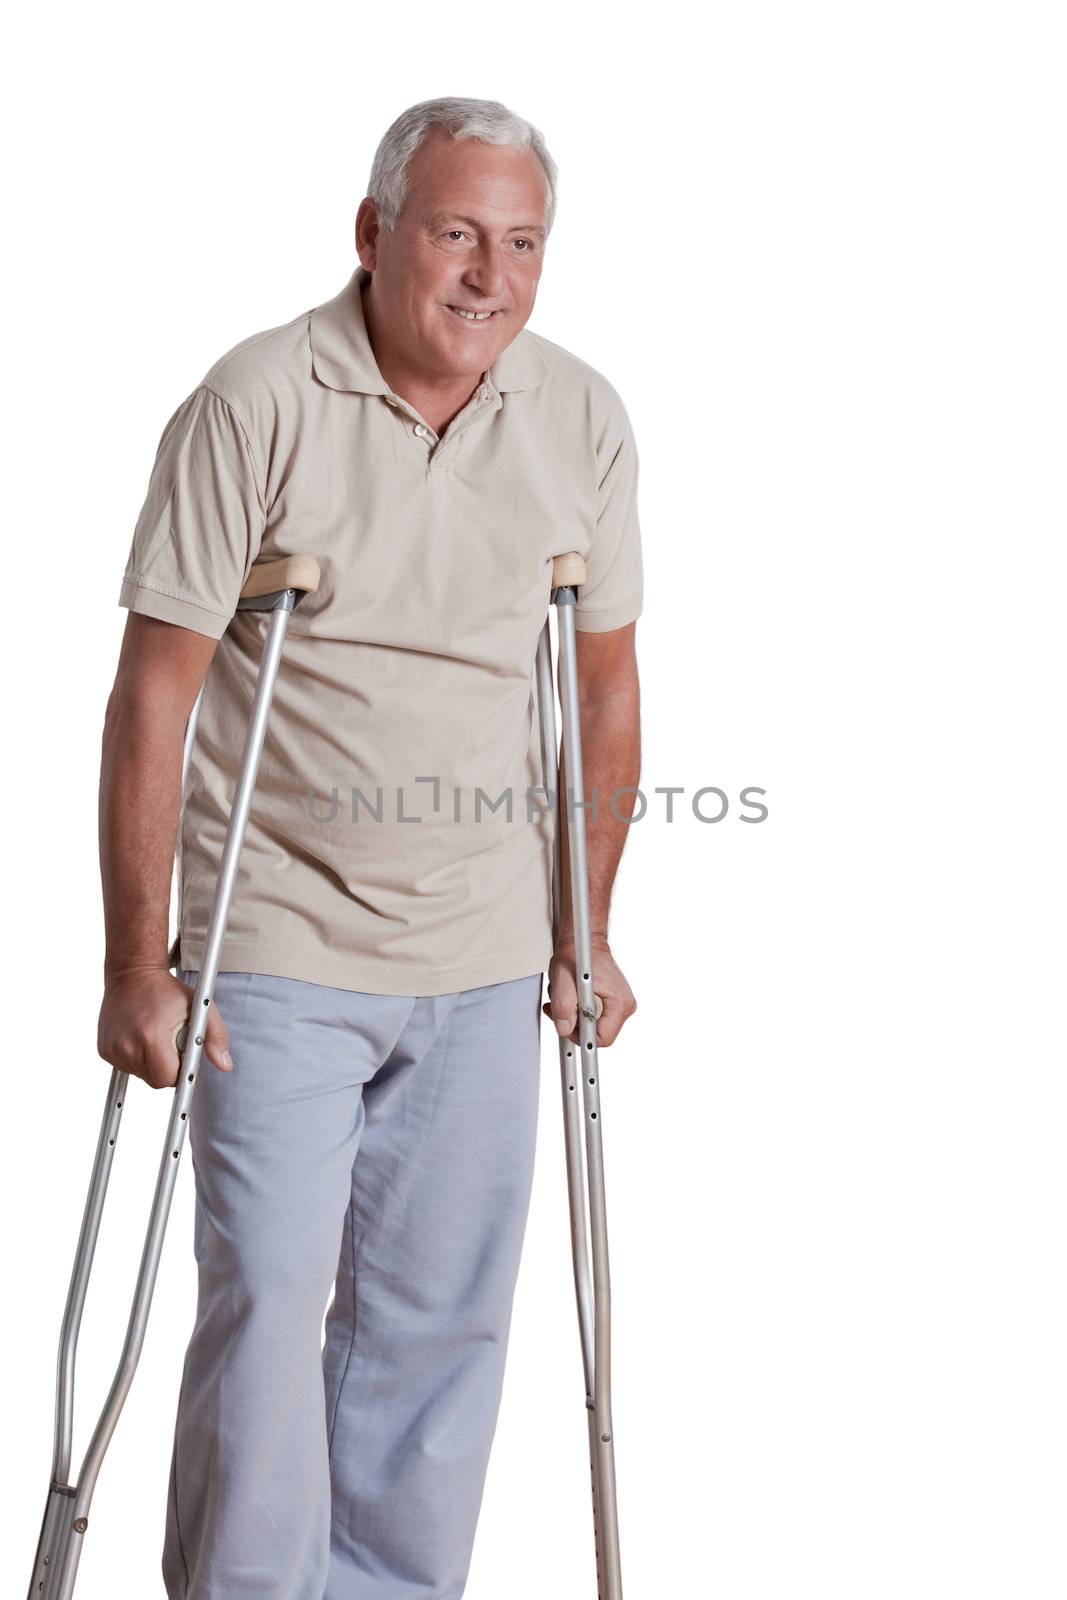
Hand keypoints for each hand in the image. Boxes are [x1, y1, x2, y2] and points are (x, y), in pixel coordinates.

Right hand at [97, 967, 231, 1089]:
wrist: (132, 973)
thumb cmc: (167, 990)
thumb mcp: (200, 1007)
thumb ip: (216, 1037)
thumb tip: (225, 1065)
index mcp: (150, 1038)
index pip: (168, 1078)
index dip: (180, 1071)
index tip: (184, 1057)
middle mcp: (127, 1046)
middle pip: (155, 1080)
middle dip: (167, 1068)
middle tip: (171, 1043)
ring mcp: (112, 1049)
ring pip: (140, 1074)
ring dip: (151, 1063)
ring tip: (155, 1036)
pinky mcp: (104, 1049)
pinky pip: (126, 1066)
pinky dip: (137, 1057)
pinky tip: (141, 1036)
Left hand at [543, 936, 636, 1047]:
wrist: (582, 943)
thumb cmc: (577, 956)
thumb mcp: (563, 981)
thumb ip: (564, 1007)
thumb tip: (565, 1028)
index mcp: (619, 1002)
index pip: (604, 1038)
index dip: (581, 1036)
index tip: (566, 1024)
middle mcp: (625, 1005)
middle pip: (599, 1034)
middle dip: (575, 1025)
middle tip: (561, 1009)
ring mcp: (621, 1005)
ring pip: (595, 1027)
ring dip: (575, 1017)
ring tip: (566, 1000)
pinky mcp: (614, 1003)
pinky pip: (595, 1019)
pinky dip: (580, 1012)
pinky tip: (572, 1000)